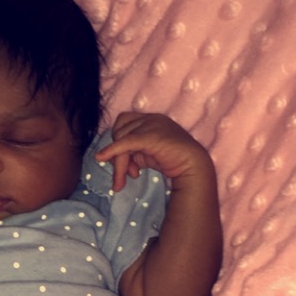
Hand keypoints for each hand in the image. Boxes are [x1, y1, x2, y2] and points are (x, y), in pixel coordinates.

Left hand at [95, 112, 211, 191]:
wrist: (194, 166)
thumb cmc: (172, 161)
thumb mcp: (146, 153)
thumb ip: (130, 151)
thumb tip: (108, 157)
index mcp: (150, 119)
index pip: (123, 123)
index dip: (119, 141)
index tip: (128, 163)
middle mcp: (149, 118)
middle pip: (119, 131)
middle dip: (118, 154)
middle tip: (128, 174)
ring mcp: (151, 125)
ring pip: (120, 140)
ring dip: (120, 162)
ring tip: (130, 177)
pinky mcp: (150, 136)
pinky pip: (124, 143)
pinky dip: (111, 151)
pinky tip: (101, 158)